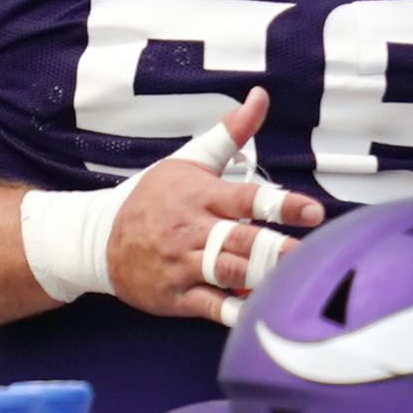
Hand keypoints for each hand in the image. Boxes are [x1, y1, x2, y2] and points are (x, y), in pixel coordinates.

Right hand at [104, 88, 323, 321]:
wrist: (99, 239)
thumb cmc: (155, 197)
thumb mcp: (189, 159)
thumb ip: (231, 132)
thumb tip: (261, 96)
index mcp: (202, 196)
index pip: (247, 198)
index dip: (281, 204)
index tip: (312, 212)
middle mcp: (194, 231)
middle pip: (240, 241)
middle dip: (275, 250)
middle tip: (308, 256)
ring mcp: (183, 266)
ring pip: (227, 275)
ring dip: (261, 281)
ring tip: (295, 285)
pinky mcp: (176, 297)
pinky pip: (209, 307)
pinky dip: (234, 312)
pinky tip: (260, 316)